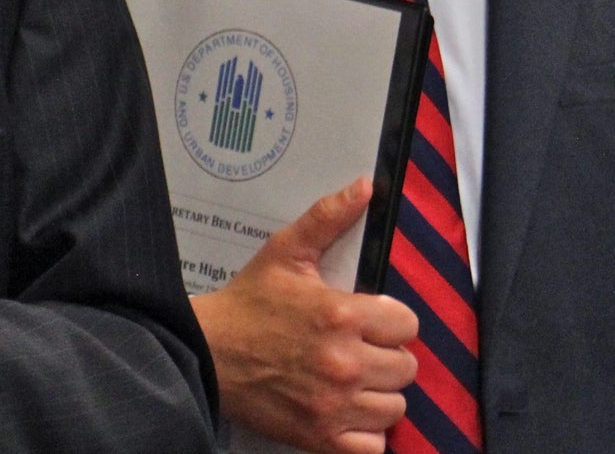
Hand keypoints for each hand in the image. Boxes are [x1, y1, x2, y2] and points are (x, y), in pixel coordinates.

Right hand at [193, 179, 419, 453]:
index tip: (367, 321)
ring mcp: (334, 404)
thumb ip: (328, 219)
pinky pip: (374, 445)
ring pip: (394, 406)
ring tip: (351, 381)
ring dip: (378, 395)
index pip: (408, 324)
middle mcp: (344, 362)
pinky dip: (365, 433)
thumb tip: (365, 187)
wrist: (206, 354)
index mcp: (341, 314)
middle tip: (356, 350)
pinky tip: (345, 412)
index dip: (390, 321)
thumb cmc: (247, 304)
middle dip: (385, 356)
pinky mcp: (321, 437)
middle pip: (406, 367)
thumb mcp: (284, 253)